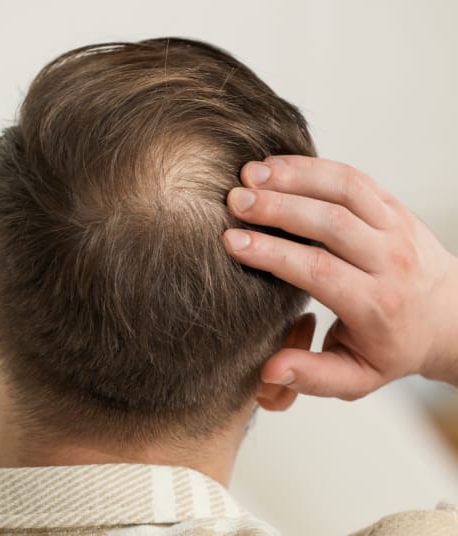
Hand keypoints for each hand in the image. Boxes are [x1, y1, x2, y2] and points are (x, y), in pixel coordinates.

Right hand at [223, 156, 457, 399]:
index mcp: (376, 305)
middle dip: (277, 208)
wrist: (448, 318)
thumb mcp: (357, 377)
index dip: (272, 254)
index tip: (232, 242)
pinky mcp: (393, 207)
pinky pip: (354, 178)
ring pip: (344, 190)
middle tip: (234, 201)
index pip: (319, 272)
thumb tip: (269, 371)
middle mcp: (390, 261)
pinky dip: (314, 166)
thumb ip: (313, 376)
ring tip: (250, 173)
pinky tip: (278, 164)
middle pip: (331, 224)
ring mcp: (395, 228)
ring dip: (294, 177)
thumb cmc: (393, 348)